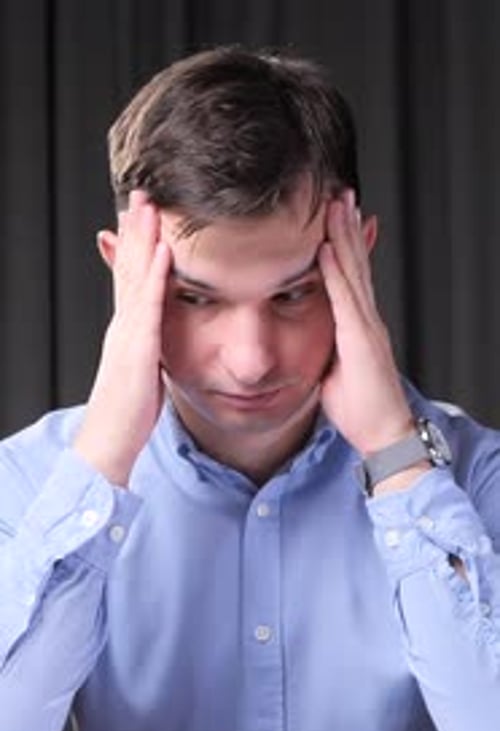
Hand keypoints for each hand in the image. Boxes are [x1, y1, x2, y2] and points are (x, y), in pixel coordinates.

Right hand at [73, 190, 170, 485]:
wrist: (108, 444)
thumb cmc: (127, 415)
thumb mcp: (142, 373)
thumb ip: (149, 350)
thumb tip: (157, 340)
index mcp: (126, 331)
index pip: (129, 278)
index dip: (136, 246)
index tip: (144, 216)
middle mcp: (123, 326)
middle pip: (128, 268)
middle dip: (135, 230)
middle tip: (141, 193)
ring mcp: (127, 335)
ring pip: (133, 278)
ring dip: (142, 240)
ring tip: (149, 206)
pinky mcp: (137, 351)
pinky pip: (148, 308)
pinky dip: (155, 277)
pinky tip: (165, 251)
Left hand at [318, 191, 413, 455]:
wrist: (385, 434)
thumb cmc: (361, 409)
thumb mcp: (335, 372)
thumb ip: (326, 351)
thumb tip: (309, 345)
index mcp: (359, 326)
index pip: (350, 276)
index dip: (342, 245)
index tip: (333, 218)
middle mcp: (367, 319)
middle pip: (355, 263)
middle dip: (346, 228)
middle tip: (338, 194)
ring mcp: (366, 326)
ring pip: (353, 271)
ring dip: (343, 236)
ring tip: (335, 204)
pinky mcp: (361, 338)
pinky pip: (345, 297)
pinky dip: (336, 270)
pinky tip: (326, 247)